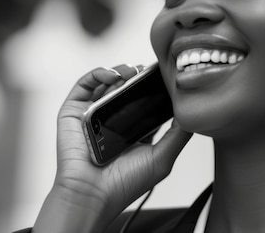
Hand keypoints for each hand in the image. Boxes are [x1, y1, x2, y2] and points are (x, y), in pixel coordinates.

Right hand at [34, 64, 191, 232]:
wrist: (93, 194)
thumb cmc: (124, 183)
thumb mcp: (162, 157)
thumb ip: (178, 135)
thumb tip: (191, 113)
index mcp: (133, 129)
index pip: (145, 100)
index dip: (154, 86)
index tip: (165, 75)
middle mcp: (112, 119)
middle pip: (126, 86)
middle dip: (138, 75)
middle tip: (149, 70)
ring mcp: (93, 113)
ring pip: (107, 82)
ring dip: (121, 70)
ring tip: (133, 71)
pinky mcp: (74, 111)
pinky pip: (85, 84)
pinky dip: (99, 73)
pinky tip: (114, 75)